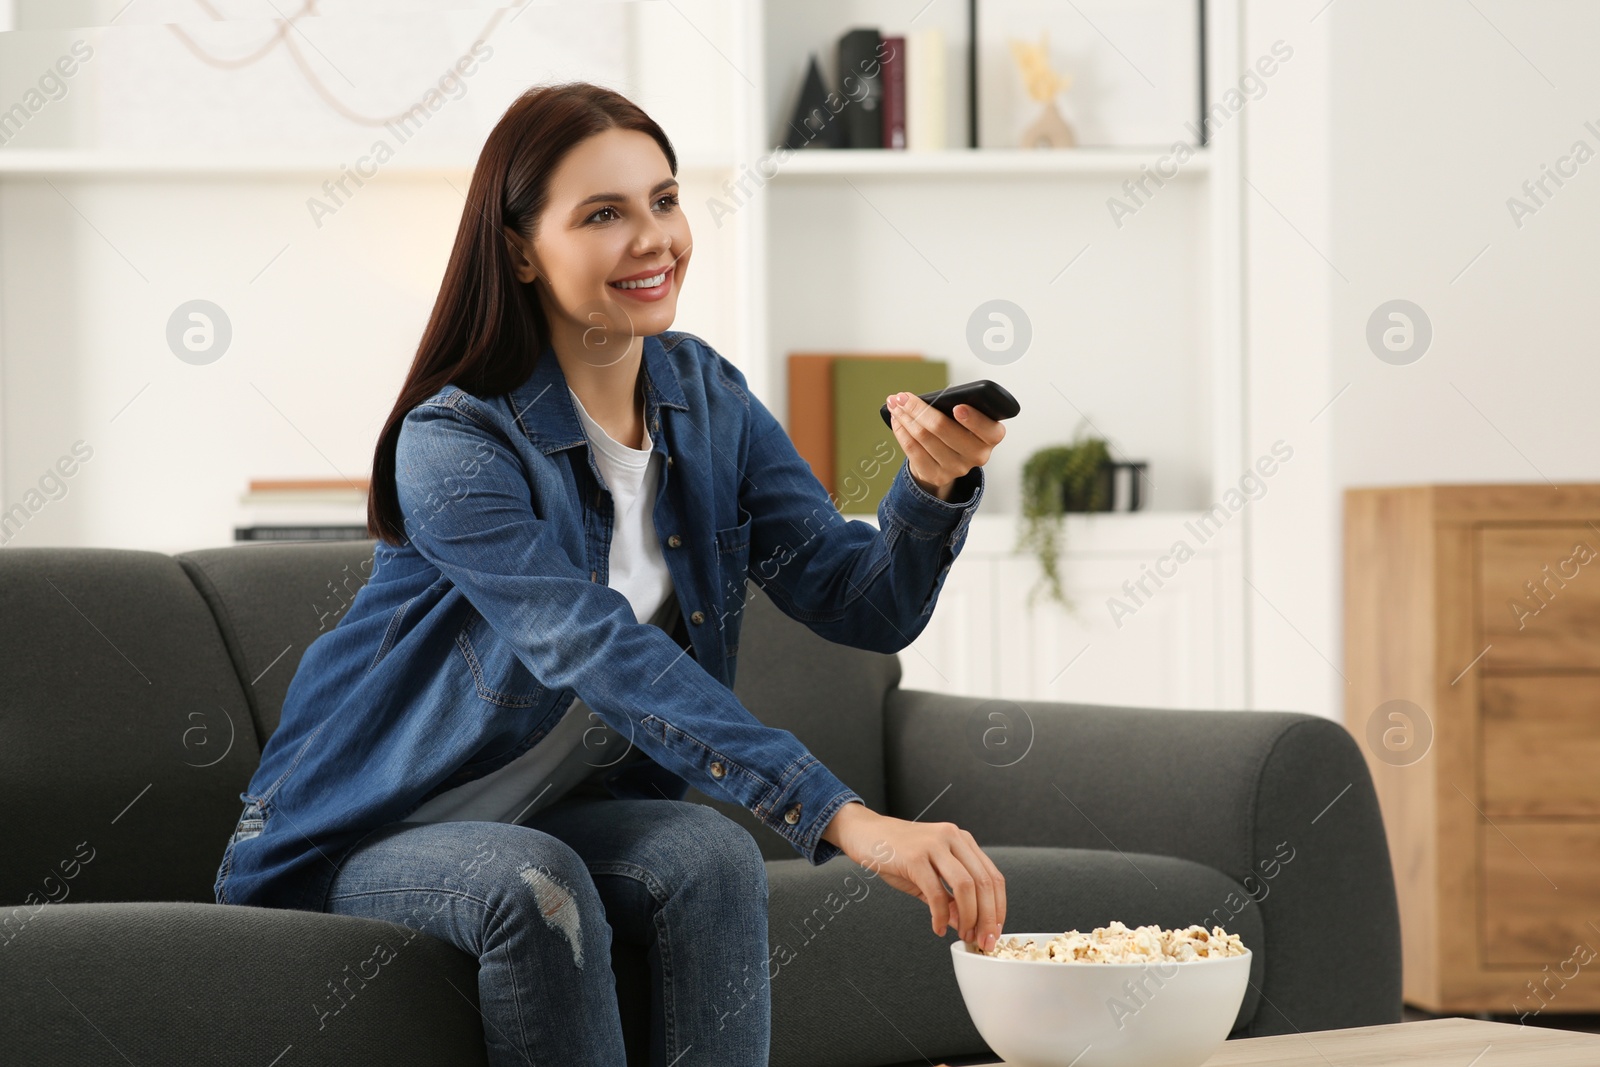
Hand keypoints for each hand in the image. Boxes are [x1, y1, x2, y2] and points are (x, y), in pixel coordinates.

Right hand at [821, 801, 1006, 951]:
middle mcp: (953, 838)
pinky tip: (937, 928)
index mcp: (962, 840)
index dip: (998, 908)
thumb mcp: (928, 875)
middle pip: (984, 883)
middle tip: (983, 941)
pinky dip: (939, 916)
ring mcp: (934, 845)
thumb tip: (964, 925)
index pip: (993, 877)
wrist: (863, 832)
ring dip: (969, 918)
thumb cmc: (895, 854)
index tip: (994, 932)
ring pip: (966, 886)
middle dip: (987, 918)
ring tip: (963, 936)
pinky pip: (936, 892)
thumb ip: (948, 898)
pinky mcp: (915, 856)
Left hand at [885, 392, 1006, 500]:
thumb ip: (956, 406)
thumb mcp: (966, 416)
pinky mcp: (937, 476)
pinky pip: (913, 450)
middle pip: (942, 428)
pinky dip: (901, 431)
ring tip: (894, 404)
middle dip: (918, 408)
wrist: (948, 460)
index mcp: (992, 436)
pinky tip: (896, 420)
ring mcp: (957, 468)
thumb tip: (922, 399)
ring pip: (923, 437)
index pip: (987, 429)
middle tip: (902, 397)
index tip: (957, 406)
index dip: (973, 419)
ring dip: (904, 417)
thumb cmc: (959, 428)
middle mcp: (978, 455)